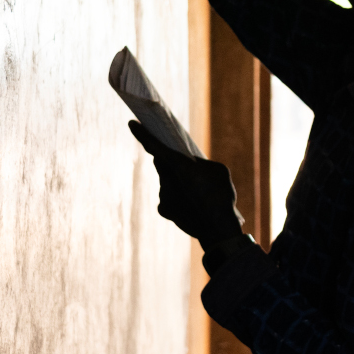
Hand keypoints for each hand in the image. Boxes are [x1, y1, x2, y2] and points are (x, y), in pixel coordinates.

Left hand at [129, 121, 243, 246]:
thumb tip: (192, 166)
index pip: (155, 146)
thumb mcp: (218, 170)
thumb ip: (201, 164)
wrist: (217, 229)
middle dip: (171, 163)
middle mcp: (165, 180)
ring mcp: (163, 196)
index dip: (142, 134)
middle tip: (186, 167)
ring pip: (166, 182)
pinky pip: (168, 197)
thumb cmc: (221, 196)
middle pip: (163, 164)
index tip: (132, 124)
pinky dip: (177, 198)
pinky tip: (191, 205)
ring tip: (197, 193)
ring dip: (177, 183)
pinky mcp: (163, 210)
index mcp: (179, 165)